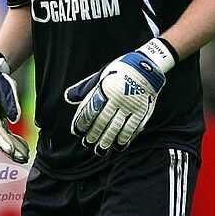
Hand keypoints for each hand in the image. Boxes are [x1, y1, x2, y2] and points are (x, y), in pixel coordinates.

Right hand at [0, 52, 29, 163]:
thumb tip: (15, 119)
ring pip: (1, 138)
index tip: (12, 151)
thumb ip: (11, 103)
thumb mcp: (7, 88)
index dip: (4, 142)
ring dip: (13, 148)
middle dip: (11, 150)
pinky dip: (13, 140)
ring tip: (25, 156)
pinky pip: (4, 133)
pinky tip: (23, 146)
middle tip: (24, 158)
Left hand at [64, 39, 175, 155]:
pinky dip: (125, 138)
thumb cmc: (120, 70)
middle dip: (94, 135)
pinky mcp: (142, 110)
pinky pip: (133, 128)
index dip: (82, 123)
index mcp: (105, 88)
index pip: (90, 109)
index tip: (77, 132)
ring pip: (117, 127)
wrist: (146, 65)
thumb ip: (85, 88)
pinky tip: (119, 145)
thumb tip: (68, 97)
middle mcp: (117, 98)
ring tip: (100, 150)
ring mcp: (130, 105)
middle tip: (88, 144)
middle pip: (103, 121)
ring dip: (108, 140)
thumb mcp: (101, 75)